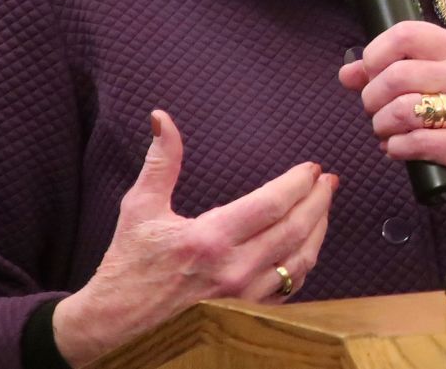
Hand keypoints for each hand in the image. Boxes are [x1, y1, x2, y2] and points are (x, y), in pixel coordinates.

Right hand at [52, 110, 337, 366]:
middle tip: (329, 181)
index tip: (312, 167)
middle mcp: (234, 271)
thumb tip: (161, 118)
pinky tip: (306, 247)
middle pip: (295, 231)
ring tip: (325, 208)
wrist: (115, 328)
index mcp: (210, 239)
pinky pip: (289, 289)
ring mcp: (243, 299)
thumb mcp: (139, 208)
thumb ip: (161, 161)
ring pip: (299, 263)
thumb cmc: (127, 267)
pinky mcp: (245, 317)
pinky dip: (304, 264)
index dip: (297, 183)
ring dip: (318, 232)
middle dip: (318, 202)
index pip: (272, 205)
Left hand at [338, 21, 445, 239]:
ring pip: (402, 110)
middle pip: (396, 75)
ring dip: (381, 126)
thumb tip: (348, 72)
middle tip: (373, 110)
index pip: (405, 34)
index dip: (374, 54)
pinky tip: (398, 149)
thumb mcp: (442, 84)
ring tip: (385, 131)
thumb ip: (395, 72)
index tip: (368, 73)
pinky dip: (396, 148)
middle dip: (372, 97)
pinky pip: (415, 143)